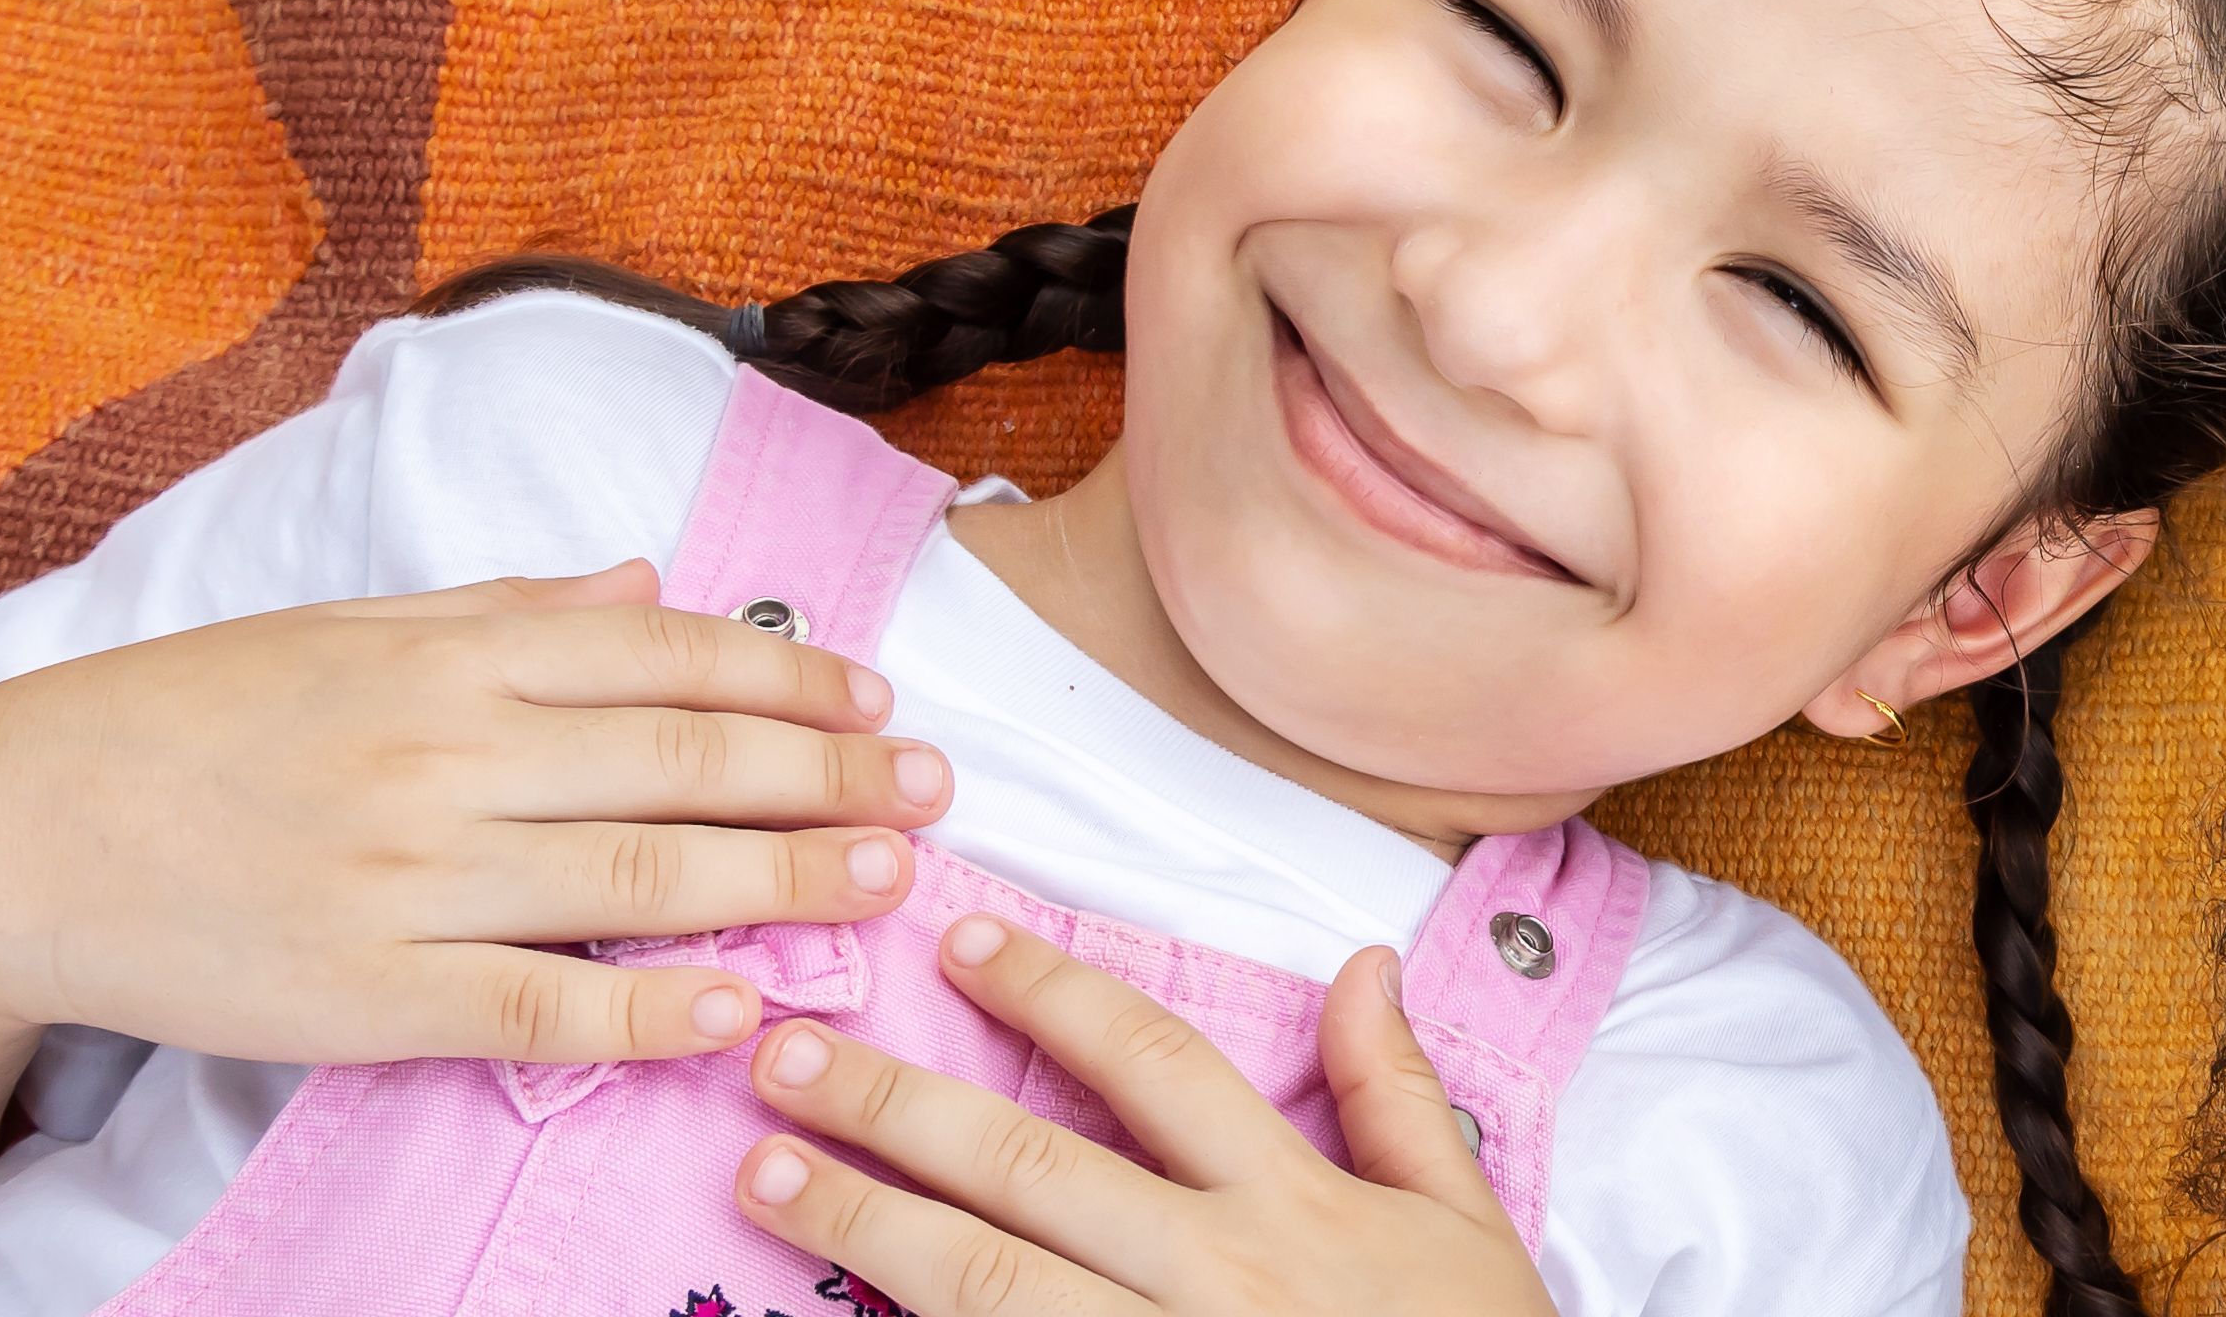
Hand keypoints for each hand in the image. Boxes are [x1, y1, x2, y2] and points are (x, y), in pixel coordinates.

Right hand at [0, 561, 948, 1068]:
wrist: (14, 833)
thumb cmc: (192, 719)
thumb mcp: (352, 628)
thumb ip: (510, 609)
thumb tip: (647, 581)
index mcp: (449, 654)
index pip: (668, 655)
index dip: (793, 677)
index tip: (879, 701)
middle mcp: (448, 754)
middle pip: (687, 761)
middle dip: (831, 774)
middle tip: (935, 794)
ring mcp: (413, 877)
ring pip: (642, 874)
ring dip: (785, 878)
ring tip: (889, 880)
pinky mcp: (371, 992)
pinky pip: (540, 1003)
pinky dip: (652, 1007)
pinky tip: (740, 1007)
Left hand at [735, 916, 1558, 1316]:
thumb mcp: (1463, 1223)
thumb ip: (1400, 1093)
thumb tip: (1361, 963)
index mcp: (1293, 1201)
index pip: (1153, 1064)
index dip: (1052, 992)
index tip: (958, 944)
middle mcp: (1215, 1275)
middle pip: (1027, 1167)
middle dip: (895, 1105)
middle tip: (785, 1055)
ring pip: (982, 1283)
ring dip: (860, 1222)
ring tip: (761, 1173)